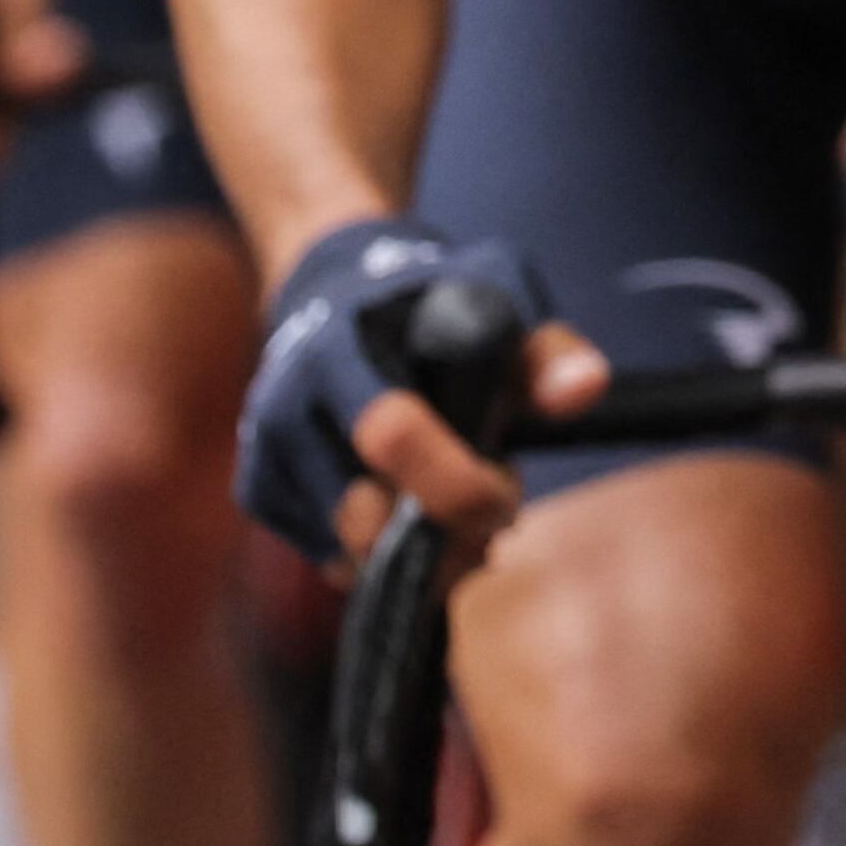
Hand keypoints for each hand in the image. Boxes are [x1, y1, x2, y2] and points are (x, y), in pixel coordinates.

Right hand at [236, 221, 603, 564]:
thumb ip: (542, 351)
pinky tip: (411, 508)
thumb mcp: (495, 296)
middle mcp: (288, 403)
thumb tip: (586, 390)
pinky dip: (380, 554)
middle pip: (365, 521)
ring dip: (419, 554)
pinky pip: (328, 560)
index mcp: (342, 348)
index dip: (459, 484)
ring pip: (348, 554)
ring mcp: (266, 451)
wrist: (331, 285)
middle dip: (444, 538)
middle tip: (495, 509)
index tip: (508, 490)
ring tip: (458, 504)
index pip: (390, 436)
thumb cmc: (428, 293)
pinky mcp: (259, 491)